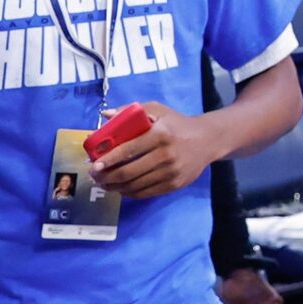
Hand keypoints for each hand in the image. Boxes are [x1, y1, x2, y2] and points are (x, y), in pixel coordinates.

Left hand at [88, 102, 222, 198]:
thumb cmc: (178, 124)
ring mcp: (171, 172)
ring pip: (135, 185)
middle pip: (128, 172)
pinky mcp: (174, 184)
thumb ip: (131, 111)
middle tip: (95, 176)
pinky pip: (146, 193)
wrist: (208, 140)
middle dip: (106, 177)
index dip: (108, 160)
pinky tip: (121, 188)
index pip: (128, 150)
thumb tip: (106, 114)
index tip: (94, 165)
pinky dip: (129, 193)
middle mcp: (166, 155)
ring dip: (115, 187)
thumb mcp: (158, 110)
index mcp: (160, 134)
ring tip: (104, 183)